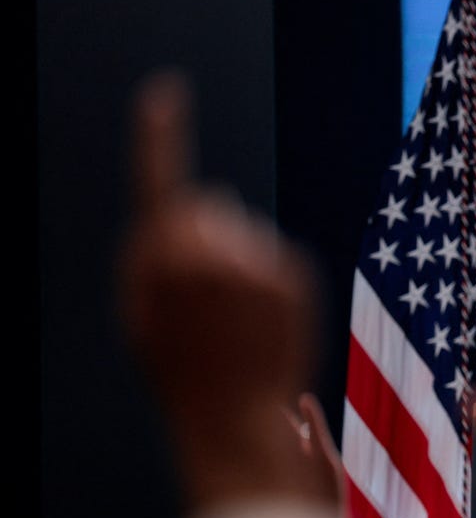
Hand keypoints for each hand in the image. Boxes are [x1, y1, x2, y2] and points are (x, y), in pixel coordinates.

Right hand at [118, 70, 330, 511]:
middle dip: (205, 234)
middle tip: (204, 296)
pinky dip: (273, 286)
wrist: (232, 423)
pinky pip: (278, 261)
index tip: (164, 94)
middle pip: (207, 207)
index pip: (157, 181)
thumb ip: (157, 254)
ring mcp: (253, 263)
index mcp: (156, 259)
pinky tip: (262, 327)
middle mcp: (205, 252)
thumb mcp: (142, 316)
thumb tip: (211, 195)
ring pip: (245, 234)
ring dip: (239, 264)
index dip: (159, 135)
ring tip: (233, 324)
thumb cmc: (180, 374)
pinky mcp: (292, 278)